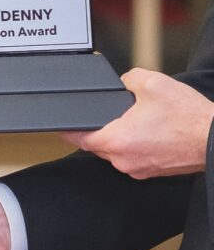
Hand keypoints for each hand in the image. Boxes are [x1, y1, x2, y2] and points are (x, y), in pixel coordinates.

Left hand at [62, 68, 213, 178]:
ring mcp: (139, 169)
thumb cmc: (189, 117)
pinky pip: (134, 156)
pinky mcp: (154, 171)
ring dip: (119, 136)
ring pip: (116, 151)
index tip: (60, 124)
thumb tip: (123, 83)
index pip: (79, 138)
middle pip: (97, 145)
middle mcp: (124, 161)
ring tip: (136, 119)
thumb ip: (127, 78)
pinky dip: (136, 144)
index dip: (68, 129)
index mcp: (117, 141)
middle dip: (99, 128)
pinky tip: (149, 130)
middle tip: (110, 113)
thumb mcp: (152, 83)